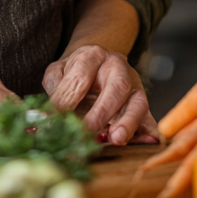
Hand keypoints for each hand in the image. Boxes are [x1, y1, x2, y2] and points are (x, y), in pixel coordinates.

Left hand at [42, 45, 157, 145]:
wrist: (97, 64)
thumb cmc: (74, 71)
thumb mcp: (58, 72)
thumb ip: (54, 91)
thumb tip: (45, 117)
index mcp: (93, 55)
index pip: (81, 75)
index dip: (69, 98)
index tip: (56, 118)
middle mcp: (118, 68)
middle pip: (116, 86)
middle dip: (102, 111)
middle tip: (88, 130)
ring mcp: (135, 86)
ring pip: (138, 102)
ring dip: (128, 122)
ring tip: (116, 138)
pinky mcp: (143, 105)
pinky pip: (151, 119)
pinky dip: (149, 132)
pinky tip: (145, 142)